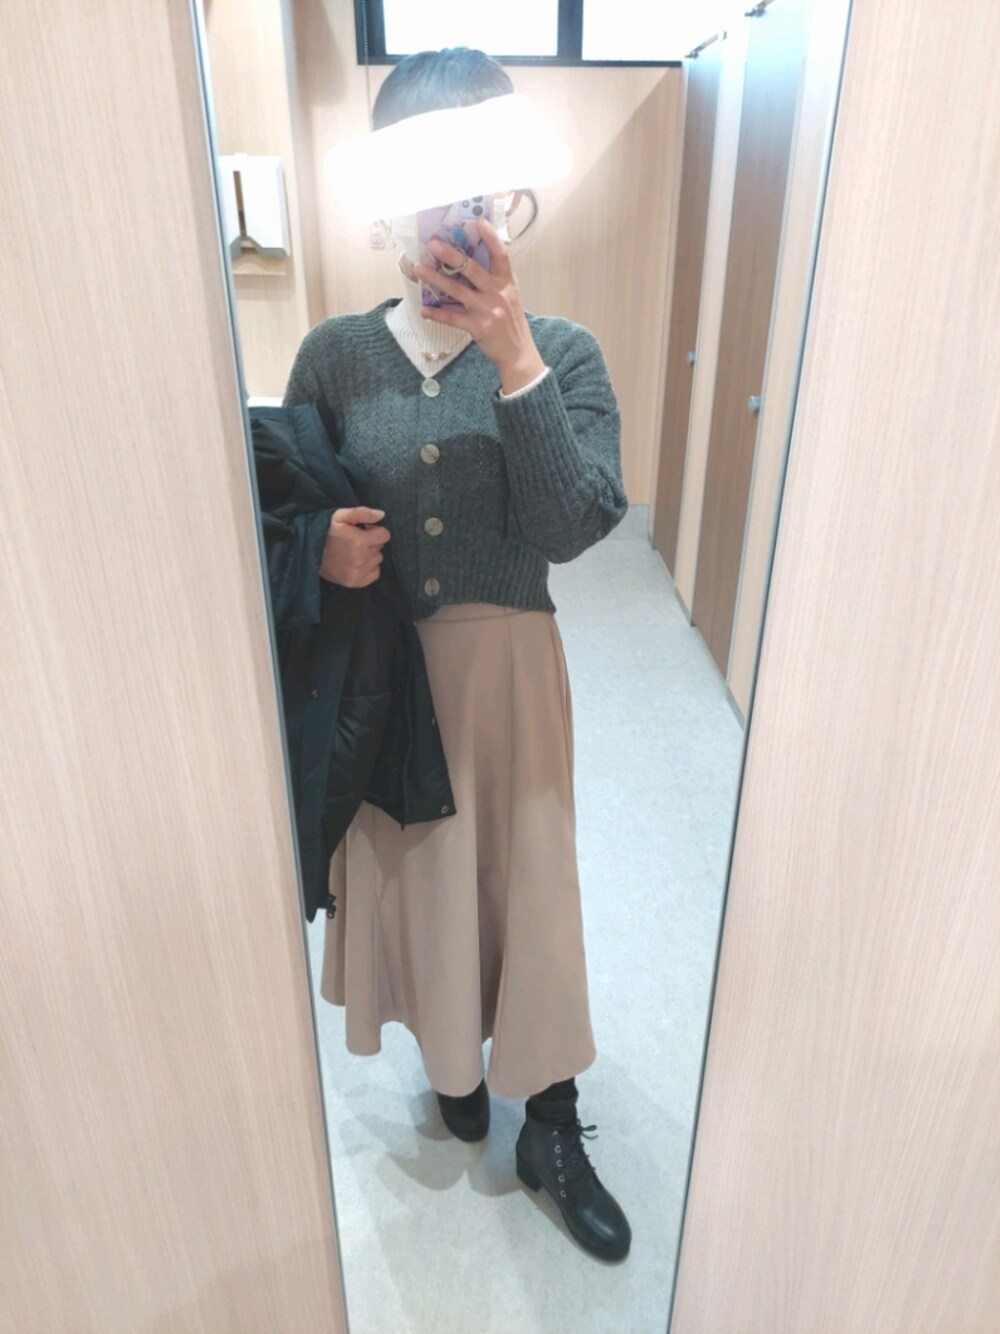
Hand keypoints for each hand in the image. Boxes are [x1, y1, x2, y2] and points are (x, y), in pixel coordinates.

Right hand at [320, 507, 389, 587]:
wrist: (308, 552)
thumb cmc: (326, 532)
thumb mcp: (340, 516)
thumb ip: (362, 513)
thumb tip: (381, 514)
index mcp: (360, 541)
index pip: (384, 535)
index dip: (375, 530)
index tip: (365, 530)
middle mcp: (362, 558)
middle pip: (380, 547)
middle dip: (371, 542)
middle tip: (356, 541)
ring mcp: (359, 572)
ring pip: (377, 560)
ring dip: (370, 555)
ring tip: (355, 552)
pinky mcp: (356, 582)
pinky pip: (375, 574)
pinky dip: (370, 568)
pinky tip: (358, 563)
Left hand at [413, 219, 546, 394]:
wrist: (518, 353)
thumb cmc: (512, 323)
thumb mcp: (510, 297)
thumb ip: (495, 281)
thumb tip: (468, 264)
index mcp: (507, 283)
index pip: (501, 255)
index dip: (491, 238)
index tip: (479, 222)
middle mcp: (498, 293)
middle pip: (472, 269)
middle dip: (451, 256)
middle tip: (434, 245)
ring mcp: (487, 310)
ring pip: (457, 291)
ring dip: (435, 279)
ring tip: (419, 269)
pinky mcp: (478, 327)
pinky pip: (453, 318)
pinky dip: (437, 314)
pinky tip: (424, 309)